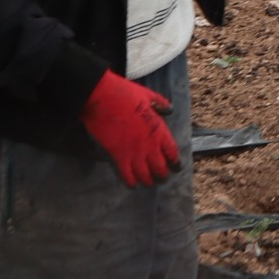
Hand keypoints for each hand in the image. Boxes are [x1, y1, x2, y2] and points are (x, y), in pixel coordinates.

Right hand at [80, 70, 179, 186]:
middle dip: (163, 175)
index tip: (176, 167)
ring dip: (148, 181)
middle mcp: (149, 145)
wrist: (102, 97)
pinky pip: (127, 176)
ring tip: (149, 183)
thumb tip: (170, 110)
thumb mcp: (148, 95)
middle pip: (160, 168)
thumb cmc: (124, 94)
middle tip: (162, 178)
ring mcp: (134, 153)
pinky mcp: (118, 157)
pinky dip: (131, 182)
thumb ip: (161, 104)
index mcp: (159, 130)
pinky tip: (132, 184)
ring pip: (145, 176)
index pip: (172, 152)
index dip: (175, 162)